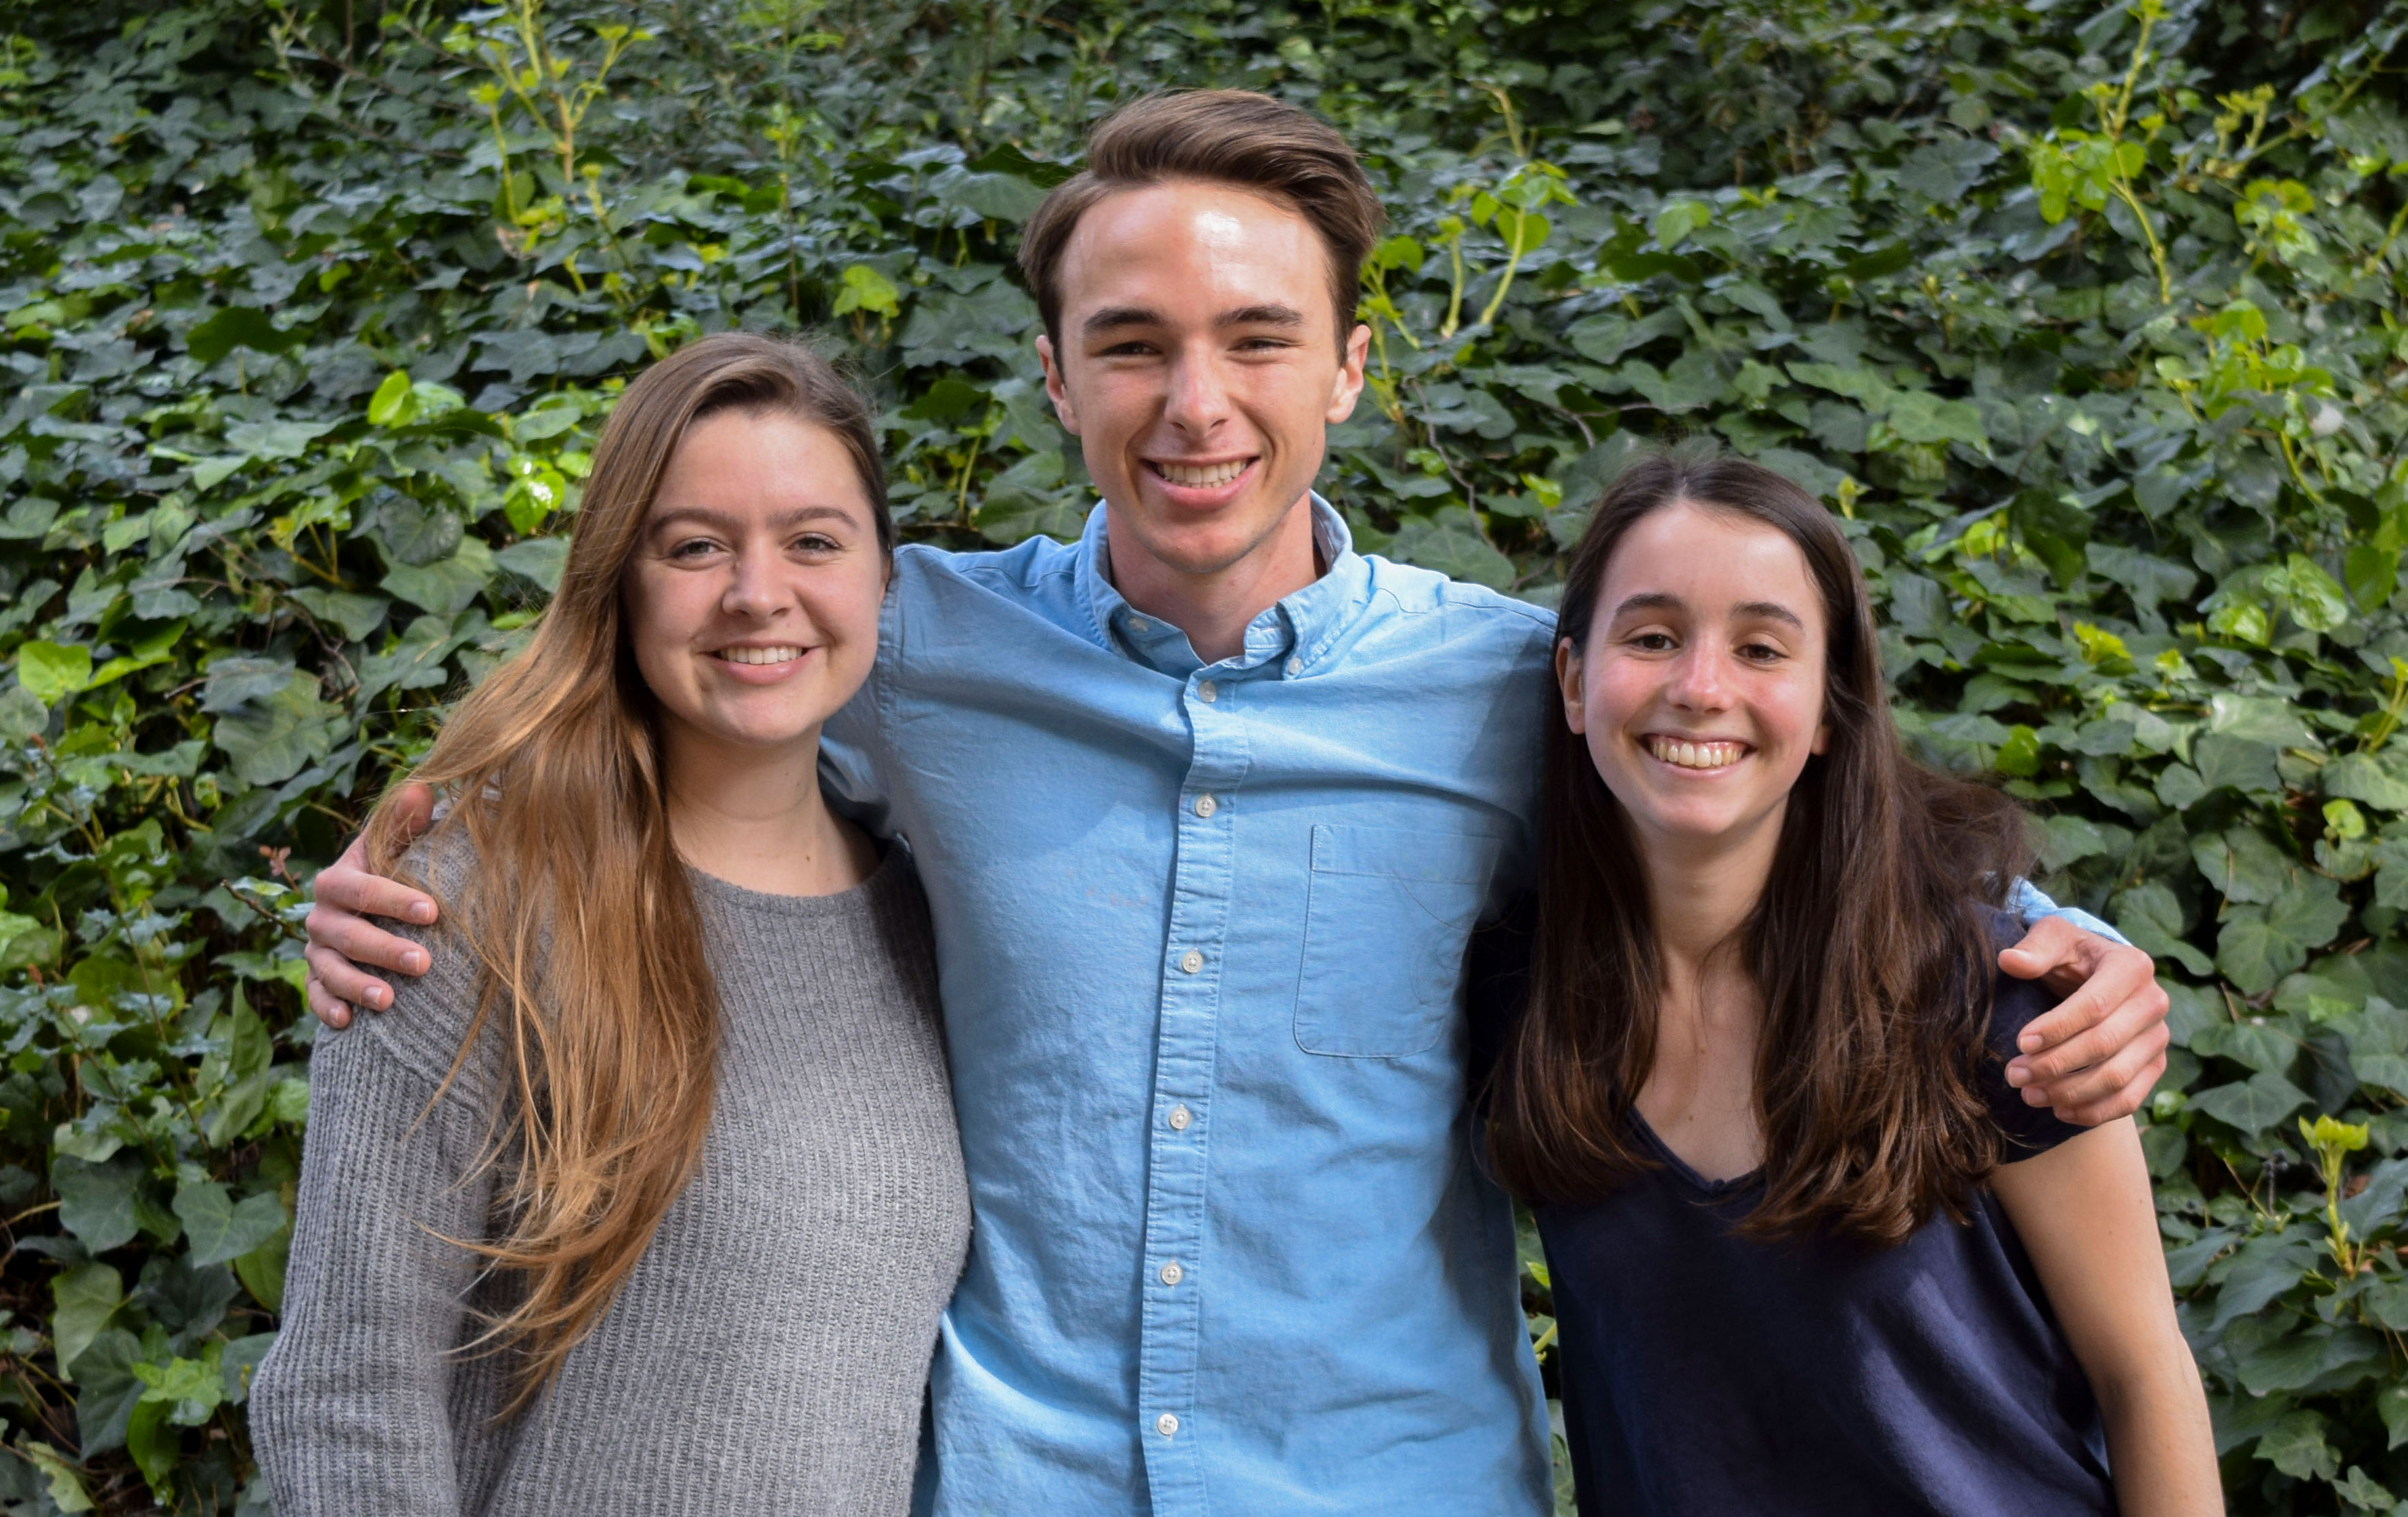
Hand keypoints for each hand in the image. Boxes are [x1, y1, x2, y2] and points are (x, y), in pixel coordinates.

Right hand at [303, 783, 439, 1028]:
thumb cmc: (396, 871)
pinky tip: (348, 1022)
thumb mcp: (400, 847)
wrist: (376, 908)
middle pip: (347, 934)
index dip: (393, 899)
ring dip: (356, 985)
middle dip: (383, 949)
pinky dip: (327, 1008)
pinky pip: (315, 996)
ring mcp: (317, 950)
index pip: (361, 888)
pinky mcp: (318, 980)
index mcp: (339, 879)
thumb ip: (407, 822)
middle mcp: (322, 915)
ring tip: (389, 1001)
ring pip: (330, 969)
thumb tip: (421, 788)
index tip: (433, 912)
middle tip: (423, 963)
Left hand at [1997, 916, 2170, 1126]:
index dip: (2057, 1028)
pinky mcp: (2155, 1065)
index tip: (2020, 1043)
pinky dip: (2094, 1111)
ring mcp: (2158, 1037)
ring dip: (2070, 1092)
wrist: (2095, 974)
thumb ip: (2034, 948)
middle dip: (2055, 1064)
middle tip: (2014, 1075)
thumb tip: (2010, 961)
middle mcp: (2154, 1002)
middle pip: (2105, 1044)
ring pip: (2117, 1077)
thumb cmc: (2070, 954)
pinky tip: (2058, 1111)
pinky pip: (2130, 1099)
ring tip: (2028, 1094)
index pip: (2096, 1005)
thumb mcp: (2053, 937)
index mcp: (2132, 966)